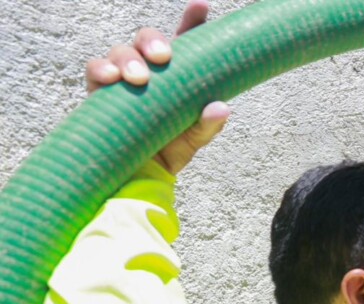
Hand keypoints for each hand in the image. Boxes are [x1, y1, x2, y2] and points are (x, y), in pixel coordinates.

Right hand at [85, 0, 227, 174]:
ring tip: (138, 77)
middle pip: (147, 40)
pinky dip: (101, 69)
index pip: (185, 42)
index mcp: (176, 75)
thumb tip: (221, 107)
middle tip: (163, 57)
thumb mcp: (193, 140)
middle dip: (153, 42)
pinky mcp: (100, 92)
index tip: (201, 7)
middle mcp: (149, 71)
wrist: (137, 178)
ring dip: (128, 58)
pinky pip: (95, 70)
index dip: (192, 21)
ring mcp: (122, 78)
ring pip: (121, 51)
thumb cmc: (169, 150)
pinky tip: (110, 78)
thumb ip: (207, 125)